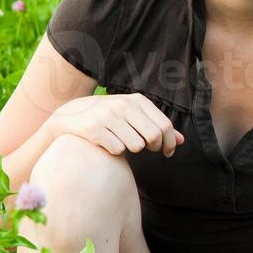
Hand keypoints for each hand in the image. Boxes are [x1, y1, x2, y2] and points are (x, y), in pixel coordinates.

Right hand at [48, 93, 185, 156]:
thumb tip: (181, 141)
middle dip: (154, 148)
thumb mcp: (134, 116)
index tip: (168, 152)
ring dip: (132, 149)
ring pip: (135, 146)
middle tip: (148, 150)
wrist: (70, 115)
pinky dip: (115, 152)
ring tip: (123, 142)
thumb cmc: (109, 118)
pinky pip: (117, 150)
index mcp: (136, 100)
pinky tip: (107, 144)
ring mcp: (107, 116)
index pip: (164, 125)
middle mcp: (122, 105)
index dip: (169, 142)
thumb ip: (156, 126)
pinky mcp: (93, 129)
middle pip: (152, 136)